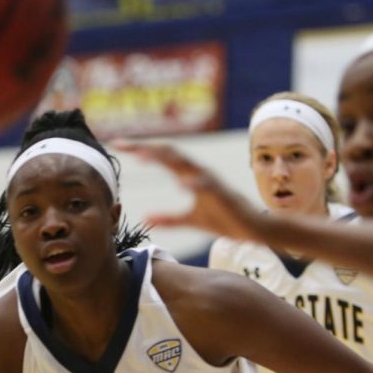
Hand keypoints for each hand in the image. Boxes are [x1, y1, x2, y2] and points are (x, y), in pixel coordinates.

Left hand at [112, 140, 267, 240]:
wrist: (253, 229)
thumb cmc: (224, 220)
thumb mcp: (191, 221)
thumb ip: (169, 219)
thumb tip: (146, 218)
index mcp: (190, 176)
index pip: (163, 157)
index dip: (141, 150)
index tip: (118, 146)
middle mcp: (198, 174)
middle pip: (169, 153)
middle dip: (146, 147)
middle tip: (121, 144)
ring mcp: (211, 182)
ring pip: (186, 164)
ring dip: (165, 158)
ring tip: (144, 156)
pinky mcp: (224, 195)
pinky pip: (209, 186)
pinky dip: (195, 184)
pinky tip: (182, 183)